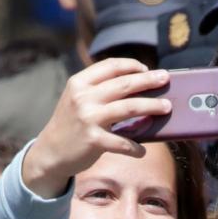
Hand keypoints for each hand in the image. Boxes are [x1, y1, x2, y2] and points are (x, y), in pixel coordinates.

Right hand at [23, 57, 171, 197]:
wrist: (51, 152)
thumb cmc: (70, 124)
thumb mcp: (77, 99)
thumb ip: (97, 89)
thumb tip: (132, 84)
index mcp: (80, 82)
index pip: (111, 66)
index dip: (131, 66)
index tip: (146, 69)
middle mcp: (84, 97)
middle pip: (124, 84)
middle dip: (148, 81)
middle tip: (165, 79)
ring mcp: (89, 118)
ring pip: (129, 108)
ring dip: (151, 107)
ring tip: (166, 107)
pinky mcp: (94, 141)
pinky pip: (122, 142)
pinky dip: (135, 147)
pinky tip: (143, 150)